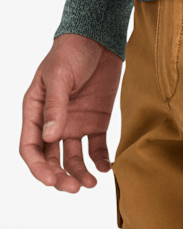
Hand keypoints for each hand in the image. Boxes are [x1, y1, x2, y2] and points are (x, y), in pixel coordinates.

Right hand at [20, 34, 122, 192]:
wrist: (99, 40)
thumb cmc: (71, 53)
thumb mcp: (60, 76)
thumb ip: (55, 106)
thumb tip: (49, 137)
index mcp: (35, 111)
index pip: (30, 147)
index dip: (38, 167)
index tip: (51, 181)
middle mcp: (53, 122)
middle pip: (51, 158)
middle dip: (60, 175)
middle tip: (75, 188)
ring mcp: (75, 123)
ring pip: (74, 157)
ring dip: (80, 173)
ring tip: (91, 183)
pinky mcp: (97, 122)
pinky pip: (97, 147)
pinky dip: (101, 160)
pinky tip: (106, 168)